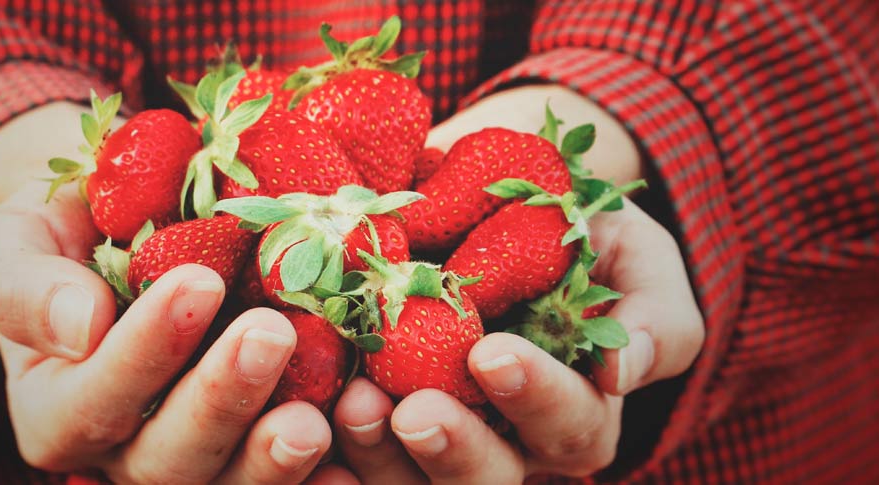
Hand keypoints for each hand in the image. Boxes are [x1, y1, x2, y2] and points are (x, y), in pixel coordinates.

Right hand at [0, 181, 331, 482]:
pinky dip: (317, 473)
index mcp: (55, 410)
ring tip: (314, 418)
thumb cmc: (62, 234)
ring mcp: (192, 457)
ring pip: (227, 483)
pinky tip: (352, 445)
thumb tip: (78, 326)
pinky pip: (278, 478)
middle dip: (221, 400)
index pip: (94, 399)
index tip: (198, 282)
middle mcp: (121, 453)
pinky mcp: (247, 449)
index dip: (145, 351)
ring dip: (272, 458)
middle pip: (168, 459)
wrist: (121, 232)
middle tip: (272, 333)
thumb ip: (23, 287)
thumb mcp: (13, 242)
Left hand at [327, 88, 703, 481]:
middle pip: (488, 476)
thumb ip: (653, 317)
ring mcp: (438, 435)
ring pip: (412, 479)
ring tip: (351, 402)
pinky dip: (328, 445)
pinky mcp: (377, 418)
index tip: (492, 352)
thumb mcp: (637, 262)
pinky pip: (351, 455)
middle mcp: (508, 443)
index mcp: (576, 413)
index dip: (535, 397)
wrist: (501, 206)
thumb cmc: (581, 237)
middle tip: (414, 409)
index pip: (569, 425)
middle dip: (452, 448)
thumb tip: (623, 371)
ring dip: (378, 452)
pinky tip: (298, 416)